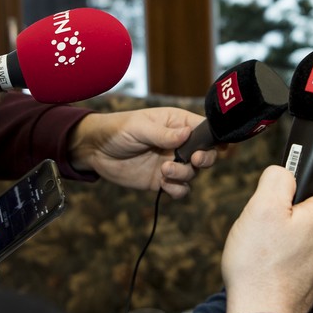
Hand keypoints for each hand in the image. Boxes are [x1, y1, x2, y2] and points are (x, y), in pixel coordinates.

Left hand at [67, 107, 217, 198]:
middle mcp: (180, 143)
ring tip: (165, 171)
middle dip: (204, 159)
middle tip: (194, 160)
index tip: (217, 147)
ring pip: (193, 173)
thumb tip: (187, 134)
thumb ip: (163, 133)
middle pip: (206, 153)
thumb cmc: (118, 130)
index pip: (205, 129)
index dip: (214, 138)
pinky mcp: (163, 181)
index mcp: (177, 123)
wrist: (96, 151)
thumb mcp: (139, 127)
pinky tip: (164, 184)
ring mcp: (172, 162)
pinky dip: (177, 189)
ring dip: (184, 174)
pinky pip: (180, 189)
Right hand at [222, 166, 312, 312]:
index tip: (300, 178)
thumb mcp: (261, 206)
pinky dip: (288, 252)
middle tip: (271, 211)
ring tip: (266, 237)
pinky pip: (302, 255)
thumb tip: (284, 171)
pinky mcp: (311, 280)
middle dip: (297, 205)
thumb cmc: (260, 265)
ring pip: (310, 233)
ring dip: (291, 230)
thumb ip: (278, 178)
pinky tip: (268, 258)